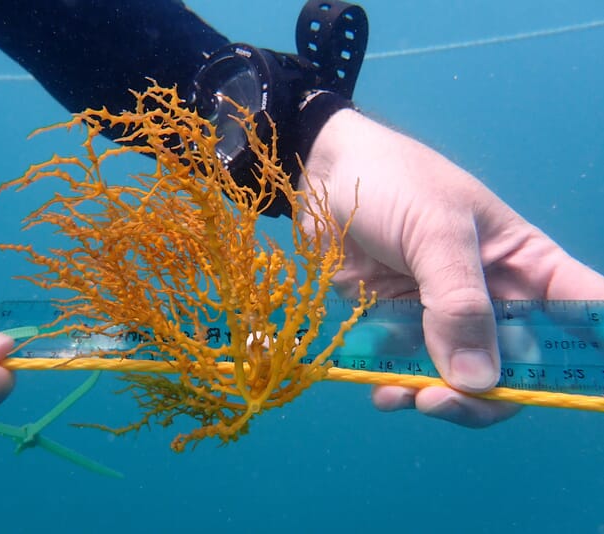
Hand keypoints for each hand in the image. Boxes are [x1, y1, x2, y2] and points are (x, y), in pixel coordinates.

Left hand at [300, 109, 603, 426]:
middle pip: (516, 365)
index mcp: (523, 263)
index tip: (587, 389)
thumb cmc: (391, 182)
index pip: (582, 309)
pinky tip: (384, 392)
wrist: (322, 175)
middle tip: (447, 400)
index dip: (592, 354)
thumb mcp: (435, 231)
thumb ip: (458, 302)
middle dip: (491, 394)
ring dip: (441, 398)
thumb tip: (479, 380)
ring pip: (462, 380)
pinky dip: (399, 388)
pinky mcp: (397, 325)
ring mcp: (442, 316)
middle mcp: (491, 297)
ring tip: (408, 397)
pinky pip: (408, 371)